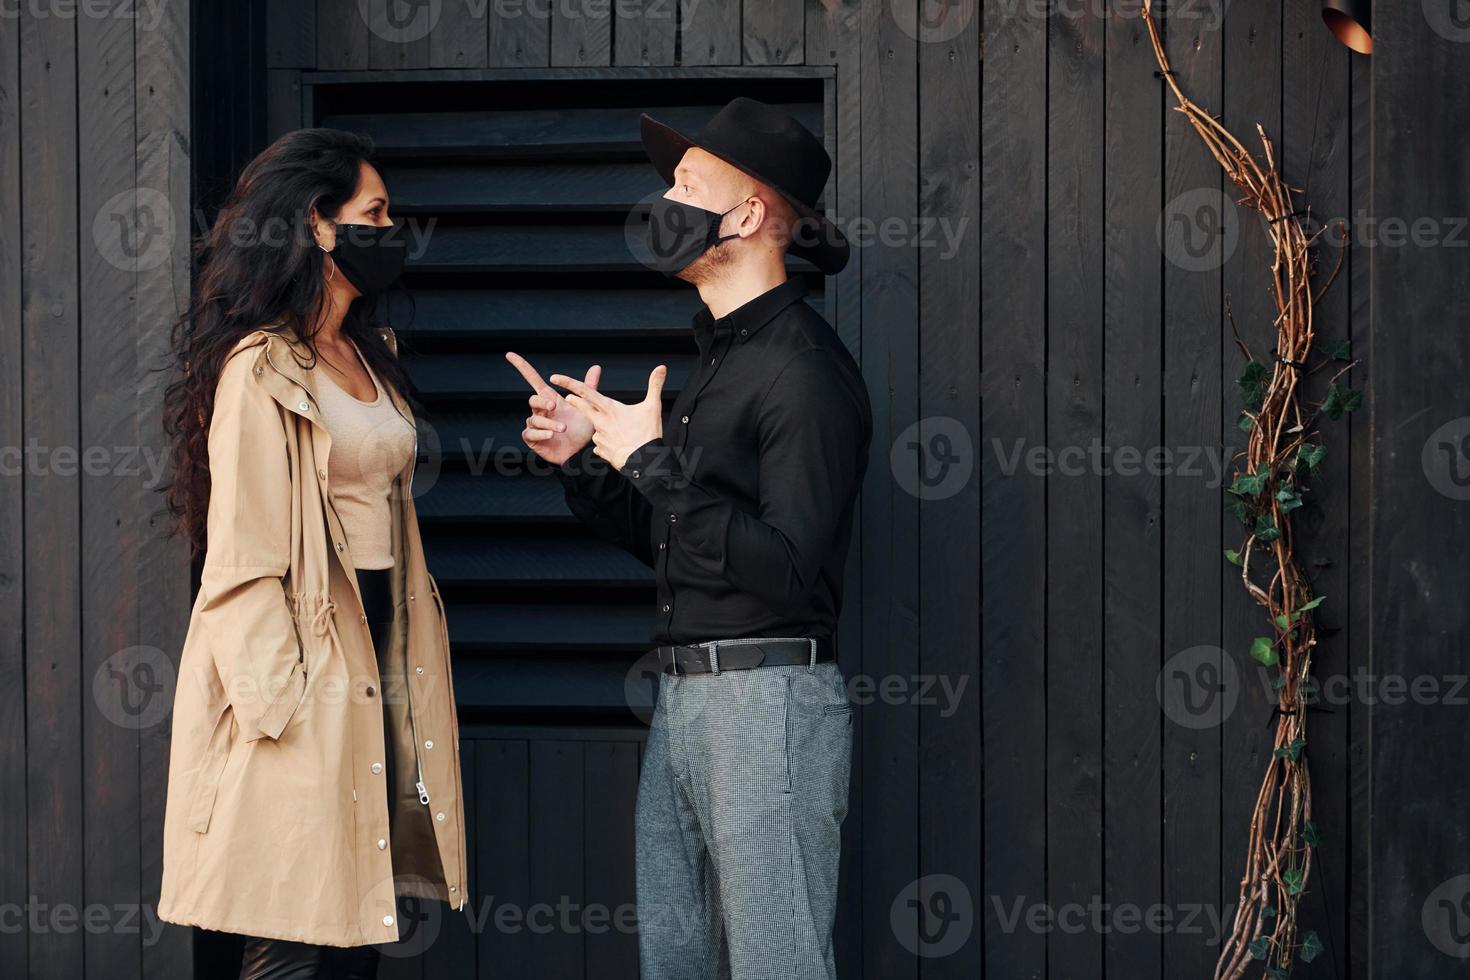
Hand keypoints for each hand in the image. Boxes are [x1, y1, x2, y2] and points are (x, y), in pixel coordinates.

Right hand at [506, 351, 599, 465]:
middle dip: (543, 401)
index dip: (522, 367)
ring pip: (534, 419)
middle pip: (533, 400)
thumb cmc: (583, 428)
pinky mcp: (533, 439)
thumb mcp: (588, 406)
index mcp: (550, 398)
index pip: (533, 379)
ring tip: (563, 428)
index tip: (509, 354)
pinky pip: (530, 433)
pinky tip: (551, 435)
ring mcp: (535, 425)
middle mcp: (540, 410)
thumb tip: (596, 366)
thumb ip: (588, 387)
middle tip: (555, 406)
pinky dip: (540, 433)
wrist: (583, 451)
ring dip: (549, 423)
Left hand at [549, 365, 667, 471]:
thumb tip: (662, 367)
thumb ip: (655, 385)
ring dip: (602, 427)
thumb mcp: (653, 406)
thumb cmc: (648, 434)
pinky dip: (607, 443)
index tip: (555, 377)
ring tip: (622, 433)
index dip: (569, 383)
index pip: (586, 392)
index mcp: (610, 409)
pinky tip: (618, 445)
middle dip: (575, 402)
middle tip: (569, 398)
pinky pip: (601, 445)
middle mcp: (600, 422)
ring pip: (596, 428)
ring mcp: (599, 438)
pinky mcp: (601, 451)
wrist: (645, 462)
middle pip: (582, 408)